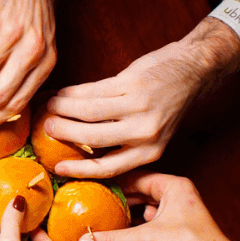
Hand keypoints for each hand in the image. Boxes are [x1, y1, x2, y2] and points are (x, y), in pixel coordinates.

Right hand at [43, 23, 239, 177]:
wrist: (193, 70)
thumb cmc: (169, 103)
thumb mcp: (153, 132)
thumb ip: (123, 141)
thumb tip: (82, 147)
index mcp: (150, 151)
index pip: (109, 168)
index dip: (80, 170)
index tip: (58, 168)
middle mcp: (145, 132)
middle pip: (92, 138)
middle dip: (63, 133)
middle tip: (46, 127)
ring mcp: (138, 106)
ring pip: (88, 111)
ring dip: (63, 108)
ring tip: (50, 106)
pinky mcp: (132, 83)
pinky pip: (93, 90)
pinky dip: (73, 92)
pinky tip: (62, 92)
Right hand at [78, 172, 239, 240]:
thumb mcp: (148, 240)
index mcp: (173, 186)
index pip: (135, 176)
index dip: (113, 181)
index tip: (91, 185)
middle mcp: (175, 196)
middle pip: (138, 193)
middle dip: (116, 199)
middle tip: (91, 202)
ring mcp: (175, 214)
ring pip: (142, 209)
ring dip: (124, 215)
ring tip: (100, 217)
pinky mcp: (174, 231)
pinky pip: (148, 225)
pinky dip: (133, 229)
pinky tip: (118, 235)